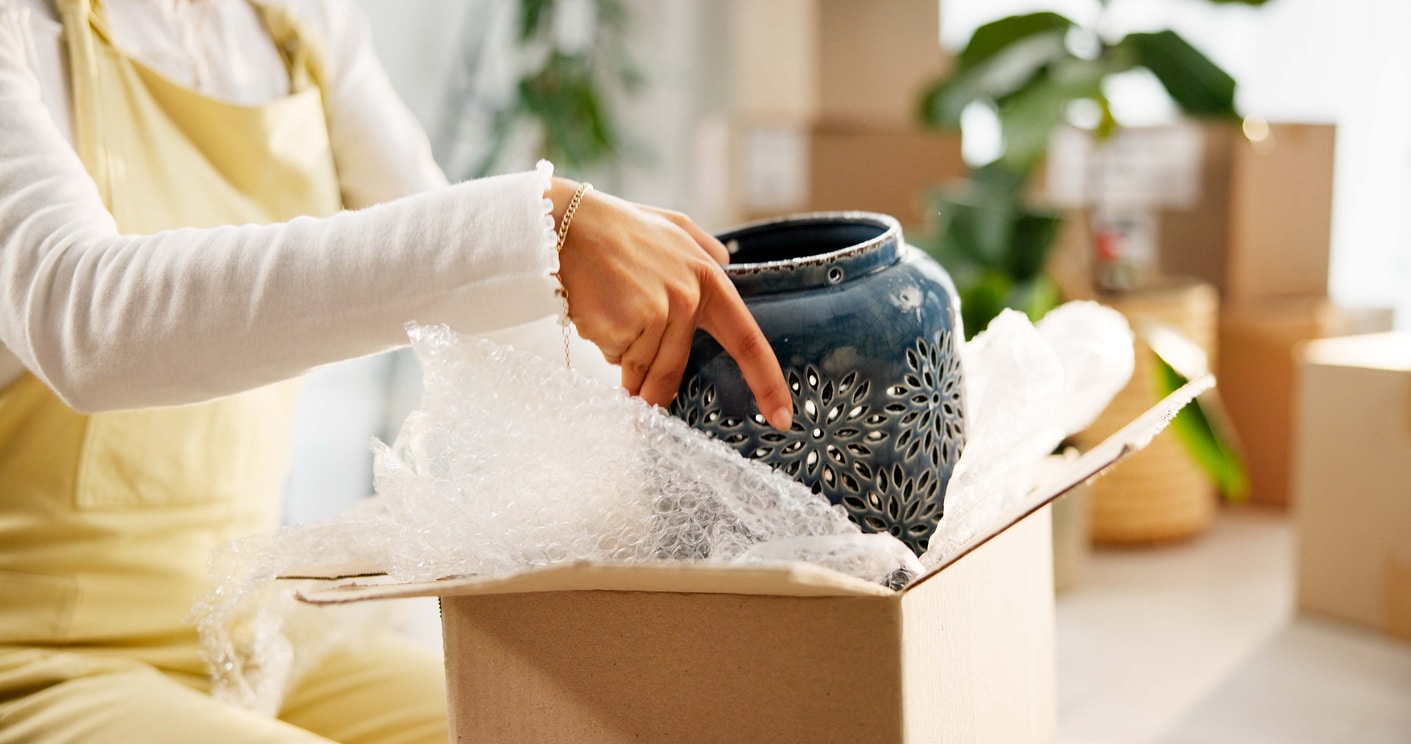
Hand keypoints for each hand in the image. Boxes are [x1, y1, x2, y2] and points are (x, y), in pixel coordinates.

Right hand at [549, 178, 792, 430]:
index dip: (766, 382)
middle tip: (643, 406)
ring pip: (641, 367)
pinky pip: (616, 357)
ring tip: (605, 317)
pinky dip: (604, 344)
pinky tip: (594, 311)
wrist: (565, 225)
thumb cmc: (617, 228)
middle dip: (653, 394)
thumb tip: (725, 262)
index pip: (747, 339)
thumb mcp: (673, 228)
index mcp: (707, 278)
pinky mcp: (625, 326)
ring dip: (622, 358)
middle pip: (674, 369)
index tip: (782, 417)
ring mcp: (657, 314)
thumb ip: (703, 250)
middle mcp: (687, 299)